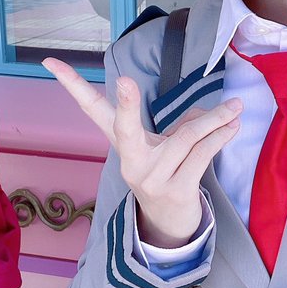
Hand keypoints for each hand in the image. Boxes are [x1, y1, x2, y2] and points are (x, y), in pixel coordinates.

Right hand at [42, 58, 241, 247]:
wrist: (170, 224)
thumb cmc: (167, 172)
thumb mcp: (166, 145)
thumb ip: (183, 123)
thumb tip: (209, 113)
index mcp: (122, 143)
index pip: (92, 109)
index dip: (71, 85)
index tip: (51, 62)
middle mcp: (131, 161)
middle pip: (125, 128)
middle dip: (127, 104)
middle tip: (124, 81)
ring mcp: (151, 178)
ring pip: (185, 138)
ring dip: (215, 120)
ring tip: (235, 106)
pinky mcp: (176, 191)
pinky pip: (201, 155)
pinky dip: (220, 137)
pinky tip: (233, 126)